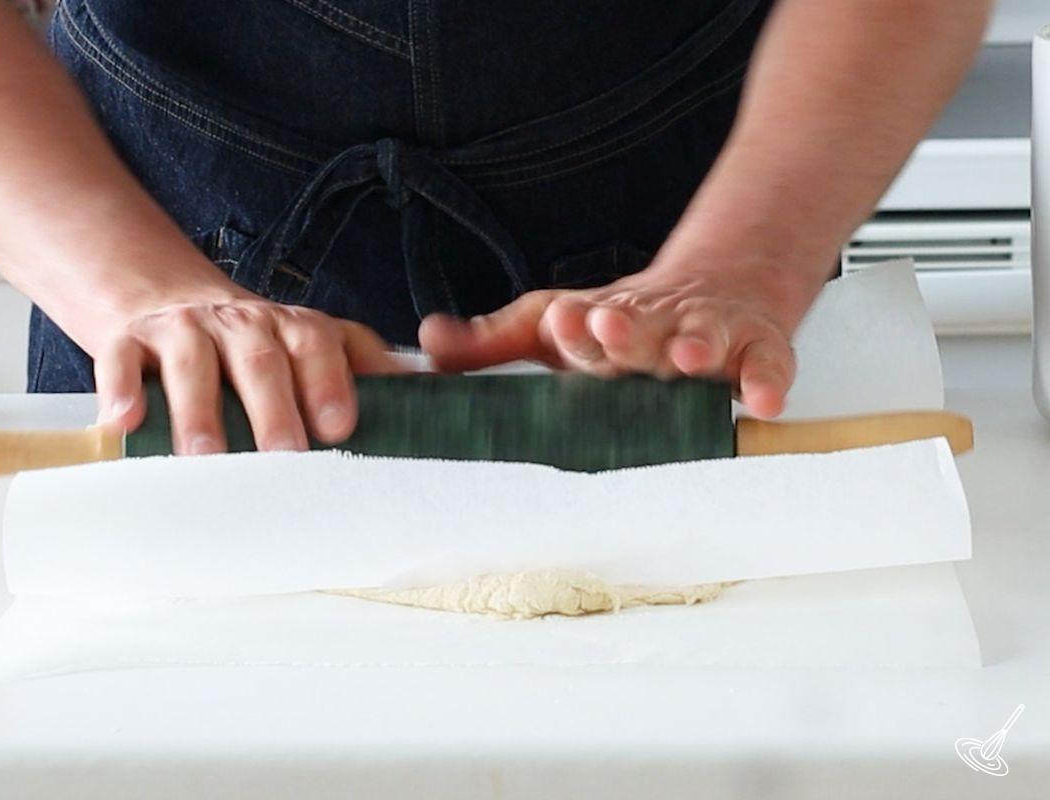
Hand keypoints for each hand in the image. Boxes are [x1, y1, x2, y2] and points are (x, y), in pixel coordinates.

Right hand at [91, 289, 399, 453]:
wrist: (172, 300)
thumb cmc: (256, 345)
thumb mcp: (313, 346)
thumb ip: (363, 369)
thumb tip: (426, 398)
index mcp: (292, 327)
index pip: (318, 344)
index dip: (330, 382)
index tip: (340, 427)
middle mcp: (241, 323)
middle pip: (260, 360)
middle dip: (273, 408)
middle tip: (282, 457)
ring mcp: (184, 328)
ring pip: (192, 362)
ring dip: (200, 409)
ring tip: (205, 456)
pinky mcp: (131, 339)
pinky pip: (122, 359)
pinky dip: (122, 390)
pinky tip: (125, 424)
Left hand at [419, 258, 818, 418]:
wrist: (714, 285)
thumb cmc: (621, 320)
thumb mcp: (553, 325)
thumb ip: (492, 341)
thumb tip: (427, 341)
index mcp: (601, 327)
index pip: (582, 328)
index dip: (573, 327)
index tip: (563, 323)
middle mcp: (652, 331)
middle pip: (639, 330)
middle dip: (623, 330)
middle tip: (606, 326)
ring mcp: (706, 339)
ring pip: (701, 343)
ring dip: (692, 348)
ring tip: (686, 359)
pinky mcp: (756, 352)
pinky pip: (766, 368)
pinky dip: (767, 382)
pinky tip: (763, 401)